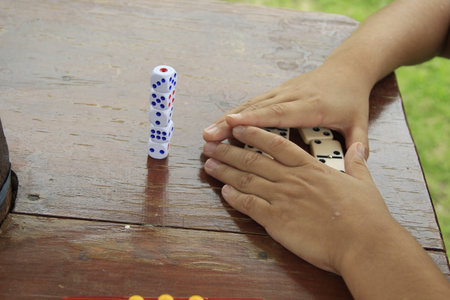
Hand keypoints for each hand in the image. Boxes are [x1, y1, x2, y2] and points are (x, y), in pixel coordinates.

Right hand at [202, 64, 371, 157]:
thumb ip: (358, 143)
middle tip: (209, 136)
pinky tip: (221, 123)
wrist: (347, 69)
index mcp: (312, 106)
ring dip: (227, 118)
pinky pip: (253, 102)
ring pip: (250, 104)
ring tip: (207, 133)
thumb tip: (357, 163)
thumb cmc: (351, 98)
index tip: (234, 124)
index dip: (256, 118)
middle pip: (258, 109)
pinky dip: (235, 112)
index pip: (281, 113)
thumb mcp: (360, 121)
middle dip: (231, 122)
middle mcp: (293, 97)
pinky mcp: (278, 92)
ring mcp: (283, 92)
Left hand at [202, 126, 396, 272]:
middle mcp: (293, 179)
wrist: (363, 243)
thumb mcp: (364, 182)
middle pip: (254, 160)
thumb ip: (356, 162)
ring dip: (225, 171)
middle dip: (230, 151)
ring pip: (246, 180)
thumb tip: (358, 148)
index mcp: (311, 168)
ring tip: (209, 164)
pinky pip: (249, 205)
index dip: (255, 134)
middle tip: (212, 145)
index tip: (239, 127)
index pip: (277, 145)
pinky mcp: (277, 221)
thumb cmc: (366, 215)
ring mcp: (283, 199)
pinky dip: (235, 197)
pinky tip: (224, 191)